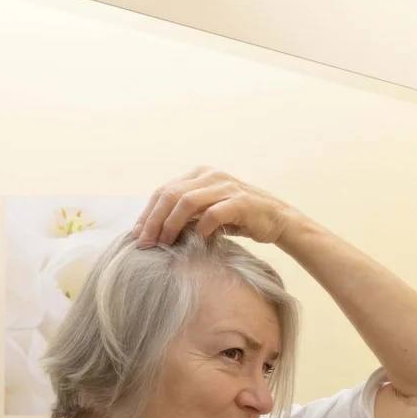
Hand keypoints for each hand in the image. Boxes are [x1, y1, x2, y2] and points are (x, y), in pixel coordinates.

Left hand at [132, 167, 300, 246]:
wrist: (278, 220)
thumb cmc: (241, 218)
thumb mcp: (210, 209)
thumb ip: (187, 212)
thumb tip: (155, 230)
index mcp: (200, 174)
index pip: (164, 190)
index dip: (147, 213)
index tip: (138, 235)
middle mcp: (211, 175)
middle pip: (170, 194)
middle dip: (153, 220)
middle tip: (145, 243)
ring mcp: (226, 187)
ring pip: (187, 202)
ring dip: (171, 225)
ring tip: (164, 244)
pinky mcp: (241, 202)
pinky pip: (212, 214)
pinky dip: (200, 229)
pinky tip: (196, 242)